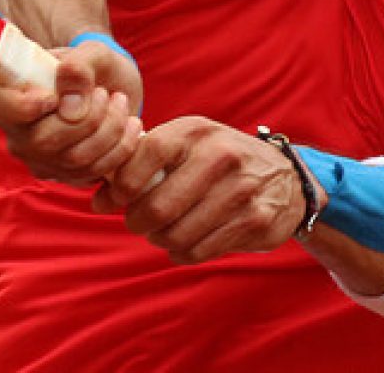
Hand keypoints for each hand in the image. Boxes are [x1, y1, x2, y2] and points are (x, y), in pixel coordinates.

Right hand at [0, 37, 143, 183]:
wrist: (108, 84)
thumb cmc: (90, 64)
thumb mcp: (90, 53)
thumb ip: (79, 68)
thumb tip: (72, 105)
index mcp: (6, 90)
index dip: (20, 105)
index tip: (53, 96)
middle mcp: (15, 131)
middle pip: (42, 140)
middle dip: (87, 117)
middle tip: (105, 93)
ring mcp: (38, 158)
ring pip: (73, 159)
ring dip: (109, 129)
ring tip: (120, 102)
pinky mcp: (65, 175)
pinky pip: (94, 172)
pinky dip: (120, 147)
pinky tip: (129, 124)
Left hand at [93, 117, 307, 262]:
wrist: (286, 176)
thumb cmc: (217, 158)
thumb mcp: (187, 143)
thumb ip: (144, 161)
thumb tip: (97, 198)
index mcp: (197, 130)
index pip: (149, 152)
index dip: (123, 182)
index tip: (113, 199)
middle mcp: (221, 155)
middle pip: (160, 205)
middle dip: (137, 221)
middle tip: (136, 221)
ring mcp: (242, 190)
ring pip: (178, 234)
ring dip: (160, 239)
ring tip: (160, 232)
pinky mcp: (256, 221)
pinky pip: (201, 251)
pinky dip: (182, 253)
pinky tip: (182, 243)